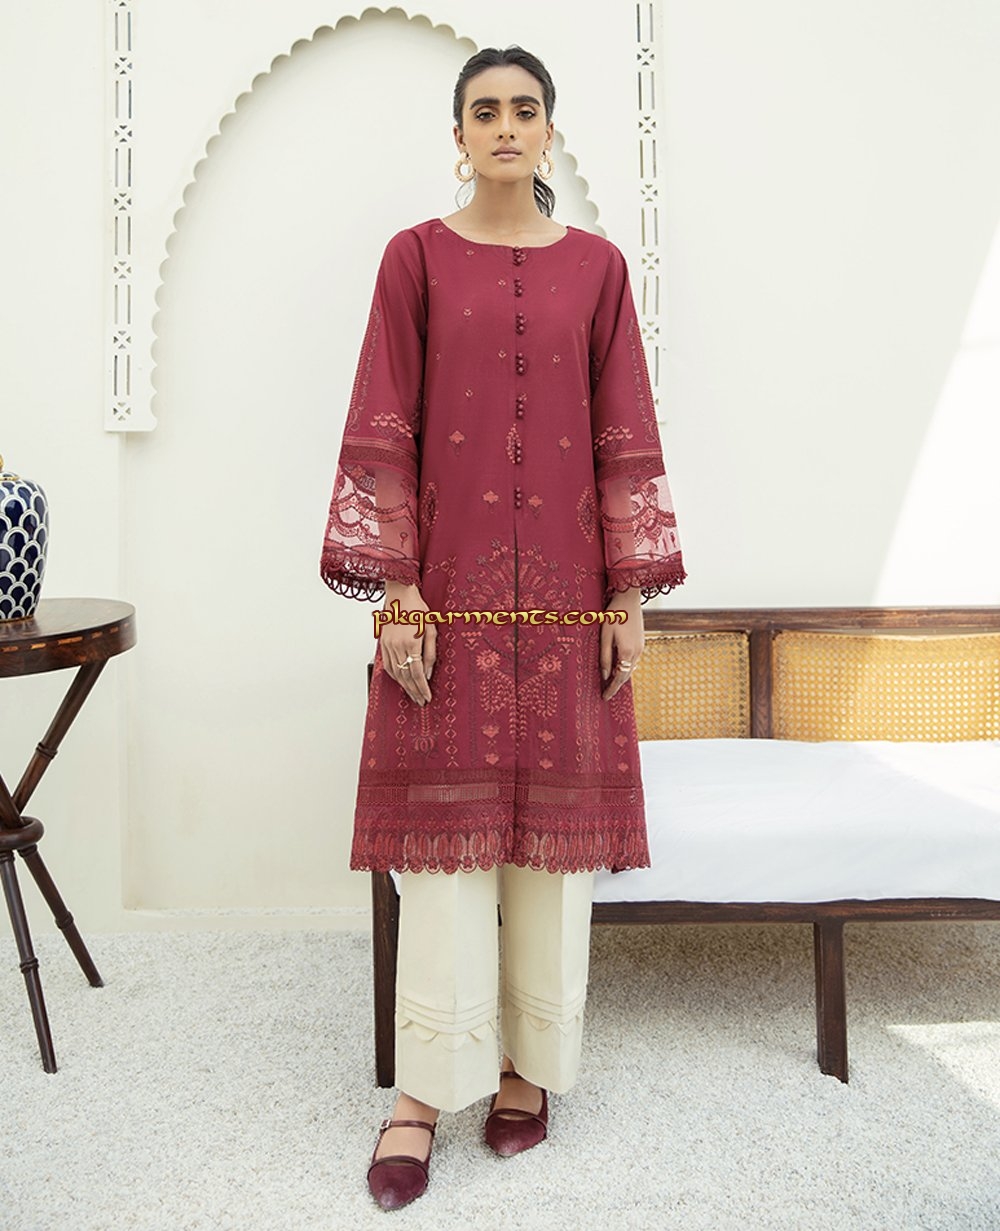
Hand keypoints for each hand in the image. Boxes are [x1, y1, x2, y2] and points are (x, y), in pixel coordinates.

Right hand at [379, 582, 436, 705]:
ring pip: (396, 673)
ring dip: (404, 687)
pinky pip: (388, 666)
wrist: (399, 595)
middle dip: (414, 691)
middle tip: (421, 701)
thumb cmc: (417, 609)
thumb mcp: (431, 629)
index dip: (422, 688)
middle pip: (405, 677)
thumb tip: (428, 673)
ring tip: (413, 695)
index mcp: (411, 643)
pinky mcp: (383, 644)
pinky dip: (395, 676)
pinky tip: (401, 682)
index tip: (427, 697)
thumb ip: (430, 653)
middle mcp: (397, 646)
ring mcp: (388, 646)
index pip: (417, 673)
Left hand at [600, 588, 643, 700]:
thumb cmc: (614, 615)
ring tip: (610, 683)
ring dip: (621, 677)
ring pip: (631, 669)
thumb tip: (605, 675)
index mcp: (627, 652)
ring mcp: (641, 647)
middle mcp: (637, 652)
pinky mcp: (641, 643)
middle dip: (616, 685)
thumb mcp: (605, 636)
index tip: (604, 698)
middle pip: (626, 675)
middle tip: (606, 693)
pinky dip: (626, 668)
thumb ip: (605, 657)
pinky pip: (634, 661)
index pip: (619, 678)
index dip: (612, 689)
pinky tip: (619, 668)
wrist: (629, 599)